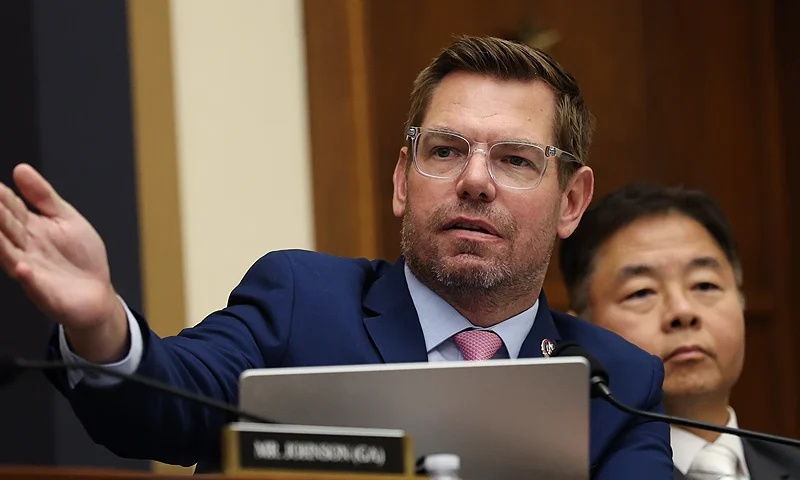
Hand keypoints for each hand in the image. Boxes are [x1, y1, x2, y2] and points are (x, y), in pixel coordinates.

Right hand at [0, 164, 124, 350]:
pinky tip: (22, 267)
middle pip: (5, 227)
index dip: (0, 195)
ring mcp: (32, 269)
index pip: (11, 206)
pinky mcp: (43, 291)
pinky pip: (33, 284)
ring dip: (0, 242)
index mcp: (31, 228)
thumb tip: (20, 168)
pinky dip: (27, 276)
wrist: (97, 294)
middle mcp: (25, 247)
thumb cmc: (81, 257)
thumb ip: (43, 196)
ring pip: (9, 253)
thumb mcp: (66, 218)